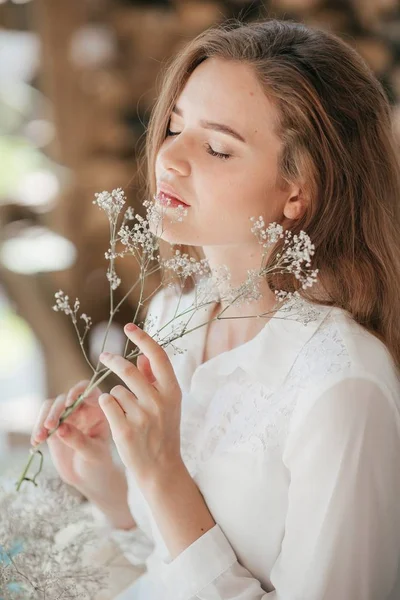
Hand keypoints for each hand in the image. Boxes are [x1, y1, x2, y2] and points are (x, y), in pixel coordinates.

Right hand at [30, 380, 113, 492]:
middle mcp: (82, 410)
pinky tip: (35, 442)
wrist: (89, 478)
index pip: (89, 391)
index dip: (78, 392)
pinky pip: (42, 421)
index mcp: (98, 410)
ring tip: (40, 437)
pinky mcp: (53, 427)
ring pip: (51, 407)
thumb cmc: (98, 463)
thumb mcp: (93, 454)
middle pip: (65, 399)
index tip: (69, 403)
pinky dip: (37, 430)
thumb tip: (60, 428)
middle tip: (49, 426)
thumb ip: (78, 440)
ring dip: (43, 420)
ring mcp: (66, 417)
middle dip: (56, 411)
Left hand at [98, 323, 182, 488]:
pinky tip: (116, 418)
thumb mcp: (167, 404)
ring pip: (115, 391)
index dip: (142, 338)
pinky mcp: (125, 430)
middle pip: (128, 370)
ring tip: (125, 413)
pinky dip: (107, 407)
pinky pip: (107, 404)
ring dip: (114, 397)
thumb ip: (155, 379)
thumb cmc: (164, 432)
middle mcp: (159, 402)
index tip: (129, 327)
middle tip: (103, 357)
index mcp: (173, 391)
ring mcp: (142, 417)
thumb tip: (142, 357)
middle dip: (113, 361)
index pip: (157, 356)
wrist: (161, 469)